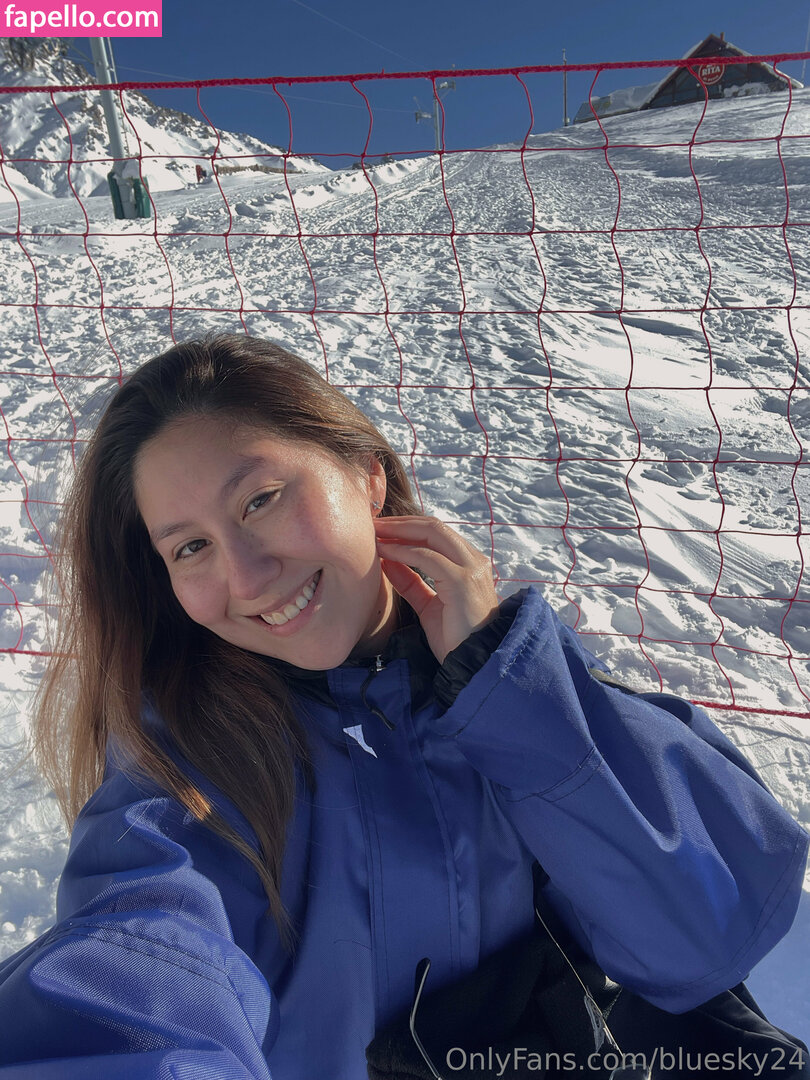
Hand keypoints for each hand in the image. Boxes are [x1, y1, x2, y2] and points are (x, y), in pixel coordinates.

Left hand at [374, 516, 499, 663]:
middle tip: (373, 523)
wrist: (474, 664)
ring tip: (375, 533)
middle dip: (400, 523)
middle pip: (434, 526)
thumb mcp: (428, 605)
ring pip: (432, 533)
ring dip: (399, 531)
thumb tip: (387, 560)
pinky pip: (428, 557)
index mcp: (468, 564)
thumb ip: (411, 582)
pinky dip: (403, 551)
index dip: (407, 527)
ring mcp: (470, 568)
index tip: (380, 529)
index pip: (436, 533)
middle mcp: (473, 560)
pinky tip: (384, 552)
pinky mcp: (463, 581)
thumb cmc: (455, 639)